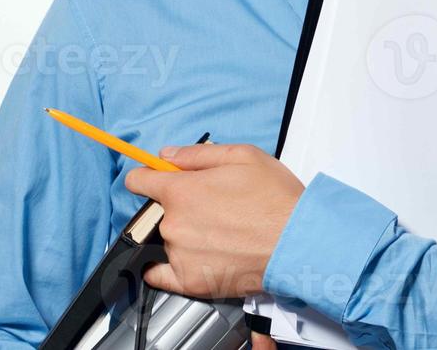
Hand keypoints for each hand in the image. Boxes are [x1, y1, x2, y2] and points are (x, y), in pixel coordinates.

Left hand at [124, 143, 305, 300]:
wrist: (297, 241)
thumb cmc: (276, 199)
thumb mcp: (243, 156)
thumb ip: (198, 154)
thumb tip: (167, 155)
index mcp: (182, 191)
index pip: (138, 181)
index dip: (146, 176)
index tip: (152, 180)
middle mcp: (174, 224)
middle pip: (156, 212)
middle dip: (175, 206)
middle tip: (208, 207)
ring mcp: (180, 255)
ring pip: (166, 240)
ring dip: (182, 235)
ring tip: (217, 233)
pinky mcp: (190, 281)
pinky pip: (160, 276)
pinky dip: (166, 267)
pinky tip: (185, 258)